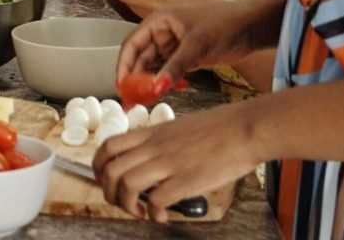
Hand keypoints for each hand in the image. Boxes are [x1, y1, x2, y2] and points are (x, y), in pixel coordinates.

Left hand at [94, 101, 262, 221]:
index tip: (106, 180)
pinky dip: (153, 214)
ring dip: (126, 205)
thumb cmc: (219, 128)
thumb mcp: (179, 127)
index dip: (98, 167)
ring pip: (126, 185)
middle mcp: (153, 147)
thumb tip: (155, 159)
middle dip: (108, 192)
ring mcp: (168, 163)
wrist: (244, 128)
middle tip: (122, 203)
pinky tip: (162, 216)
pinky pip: (155, 201)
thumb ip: (162, 142)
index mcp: (151, 133)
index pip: (108, 146)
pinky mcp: (185, 180)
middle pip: (110, 170)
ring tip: (140, 212)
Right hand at [115, 0, 262, 88]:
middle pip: (140, 57)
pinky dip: (167, 82)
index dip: (124, 65)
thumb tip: (155, 88)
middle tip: (131, 99)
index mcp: (158, 21)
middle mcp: (162, 32)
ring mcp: (174, 46)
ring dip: (150, 82)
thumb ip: (174, 67)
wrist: (251, 27)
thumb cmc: (223, 24)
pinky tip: (168, 91)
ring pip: (154, 67)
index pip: (132, 44)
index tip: (121, 85)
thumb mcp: (196, 45)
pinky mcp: (186, 57)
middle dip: (134, 78)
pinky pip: (169, 72)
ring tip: (146, 100)